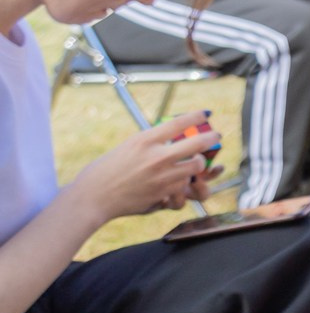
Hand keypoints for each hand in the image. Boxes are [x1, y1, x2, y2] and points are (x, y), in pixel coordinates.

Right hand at [66, 118, 219, 221]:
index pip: (178, 123)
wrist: (90, 198)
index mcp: (144, 140)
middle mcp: (156, 157)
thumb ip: (151, 144)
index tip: (206, 113)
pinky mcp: (162, 196)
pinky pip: (184, 189)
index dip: (196, 116)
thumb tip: (174, 139)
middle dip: (211, 139)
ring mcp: (161, 178)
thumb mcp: (127, 147)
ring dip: (197, 166)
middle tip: (215, 136)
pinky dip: (184, 186)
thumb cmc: (105, 171)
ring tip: (195, 164)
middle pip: (197, 144)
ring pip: (195, 168)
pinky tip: (180, 184)